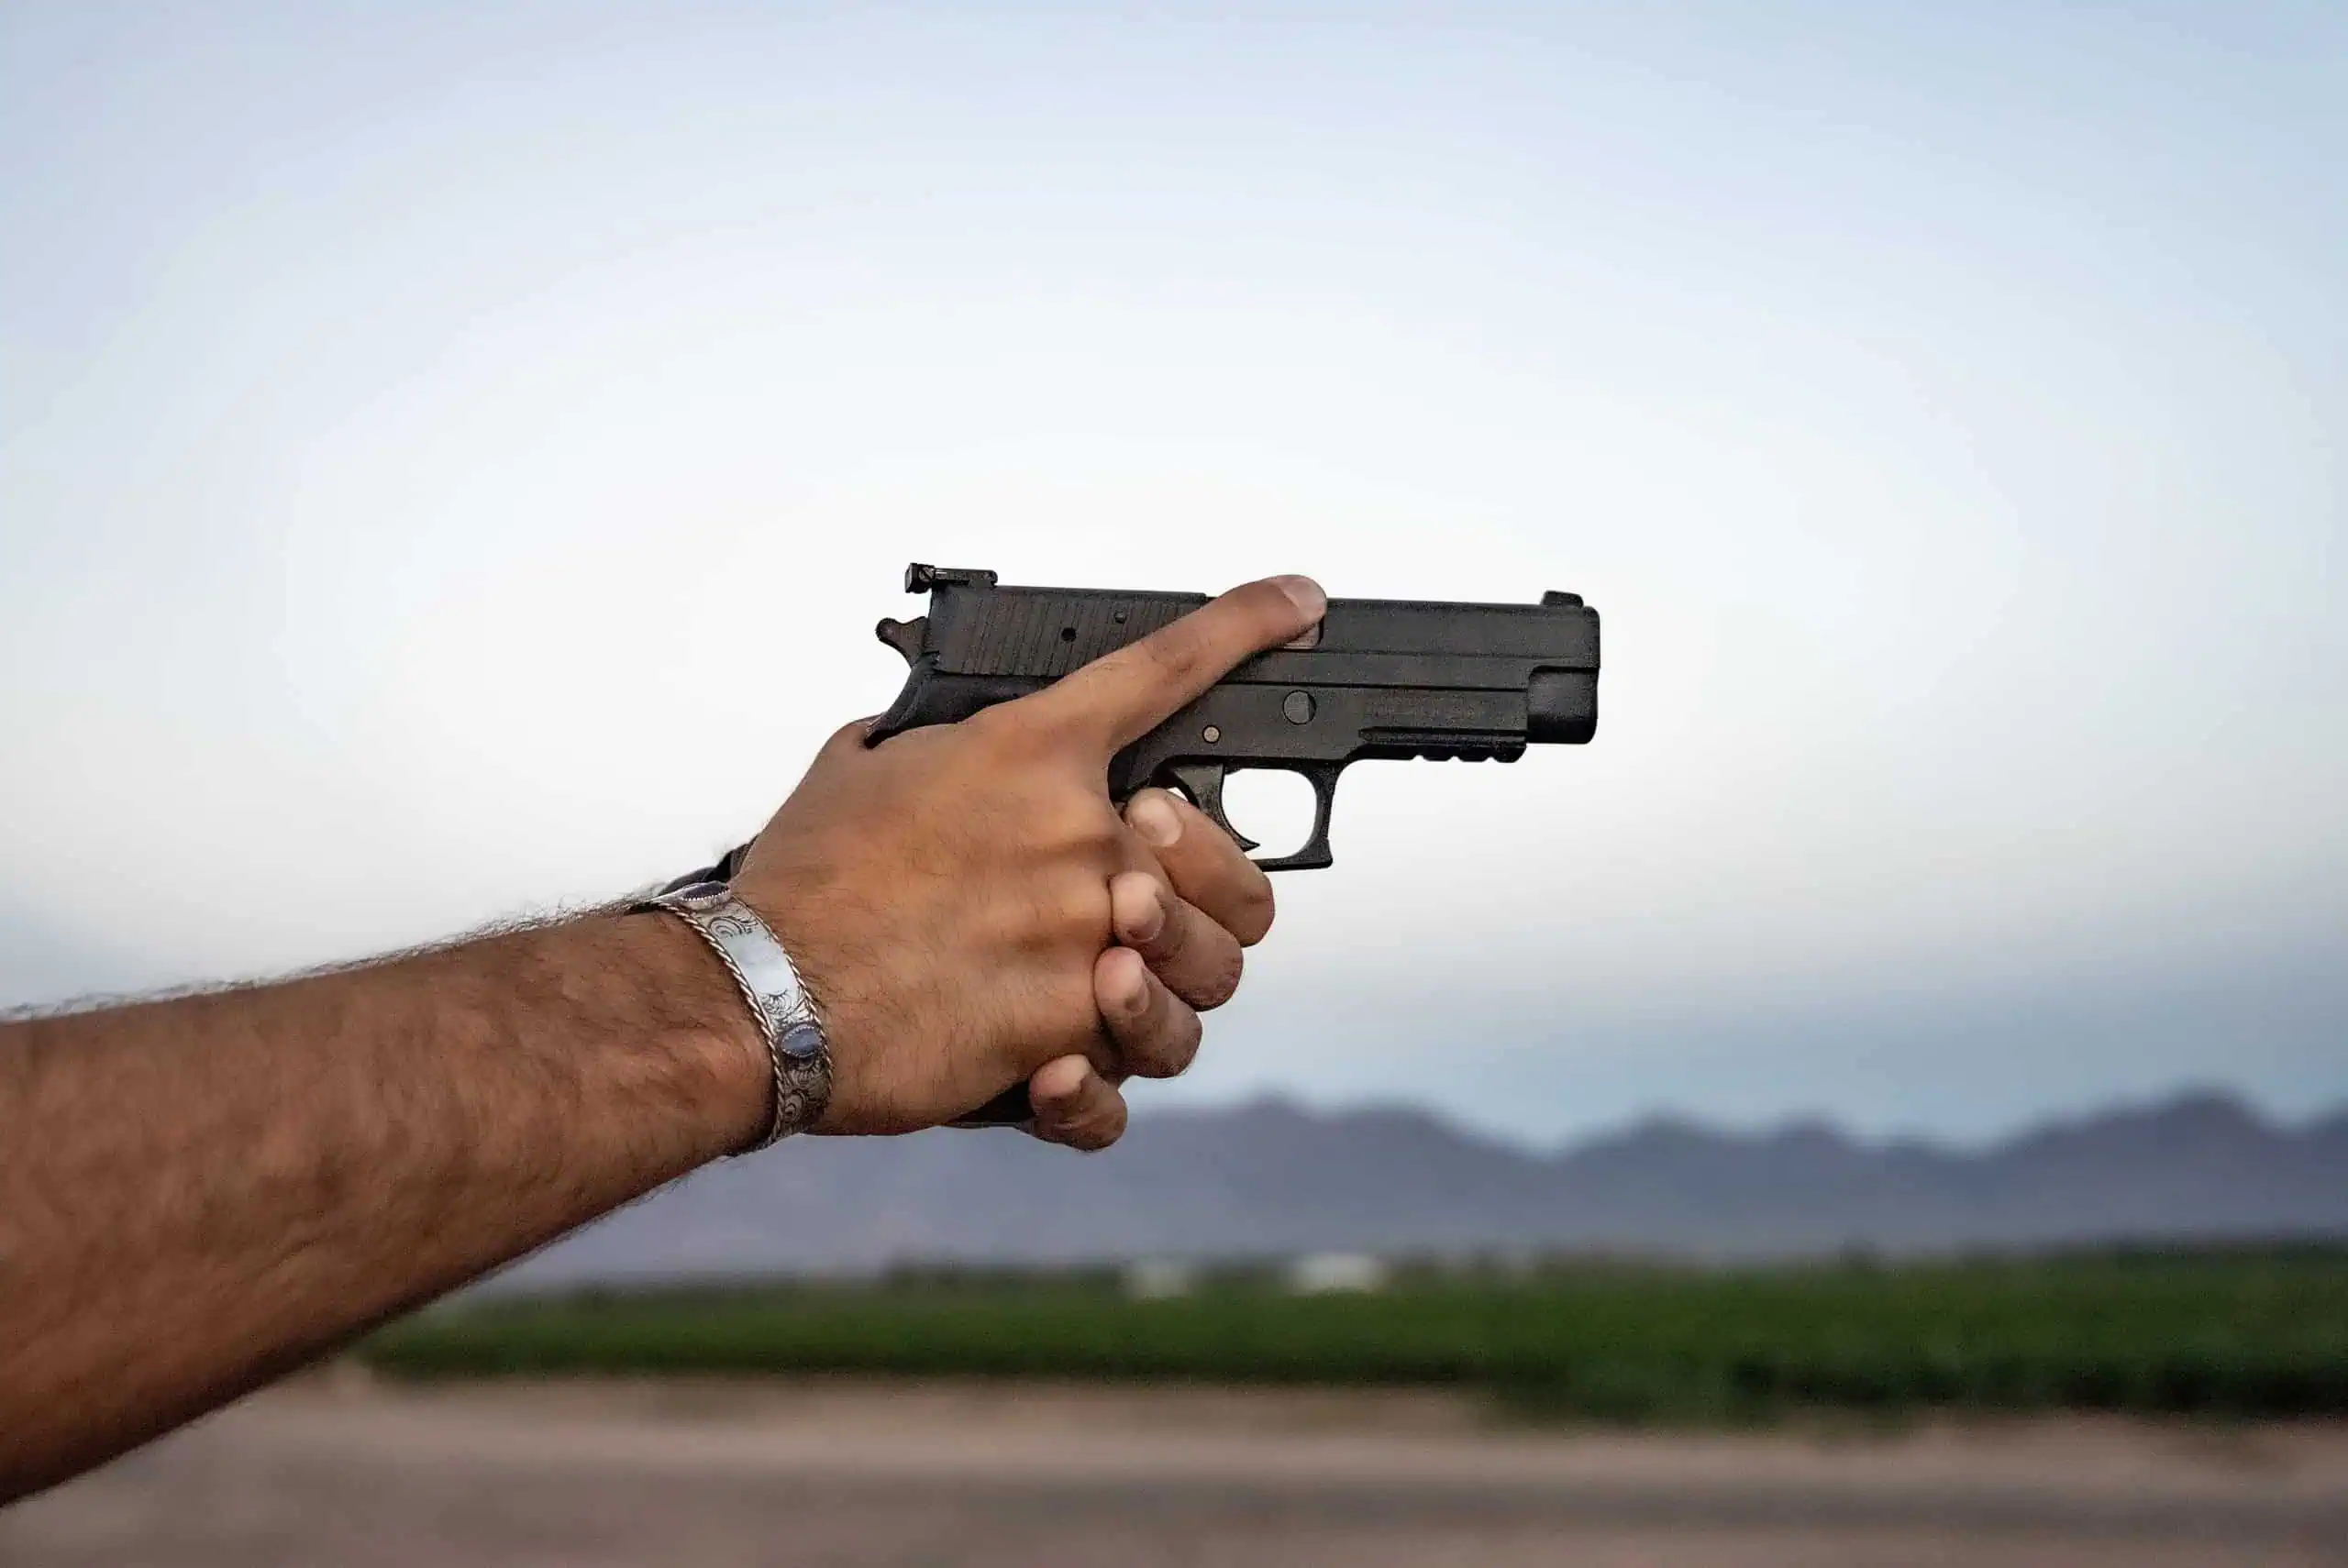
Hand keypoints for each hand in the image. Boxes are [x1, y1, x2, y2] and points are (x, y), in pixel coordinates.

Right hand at [730, 574, 1324, 1145]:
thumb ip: (930, 745)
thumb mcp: (862, 766)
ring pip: (1206, 981)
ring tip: (1101, 988)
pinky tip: (1054, 1071)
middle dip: (1211, 884)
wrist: (759, 992)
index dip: (1245, 624)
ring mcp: (1086, 948)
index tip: (1296, 602)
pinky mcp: (1064, 1043)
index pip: (1164, 670)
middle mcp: (1084, 846)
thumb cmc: (799, 879)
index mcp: (1034, 757)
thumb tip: (936, 744)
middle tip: (1145, 899)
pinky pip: (1126, 1081)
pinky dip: (1098, 1088)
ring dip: (1167, 988)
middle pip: (1233, 866)